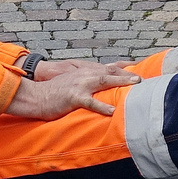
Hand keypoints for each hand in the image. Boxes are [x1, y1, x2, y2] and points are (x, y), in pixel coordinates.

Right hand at [5, 61, 139, 118]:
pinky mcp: (73, 97)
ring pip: (104, 81)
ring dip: (121, 81)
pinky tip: (112, 110)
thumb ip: (84, 83)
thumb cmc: (52, 93)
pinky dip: (102, 105)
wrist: (34, 96)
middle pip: (110, 72)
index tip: (138, 72)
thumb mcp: (70, 83)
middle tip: (143, 78)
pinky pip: (90, 101)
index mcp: (83, 72)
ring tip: (136, 85)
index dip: (124, 70)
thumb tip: (97, 88)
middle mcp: (84, 75)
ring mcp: (79, 85)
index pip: (108, 68)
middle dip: (128, 74)